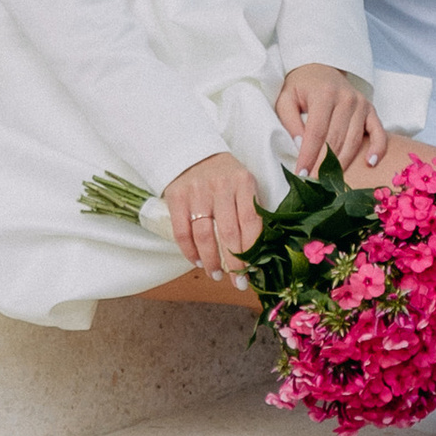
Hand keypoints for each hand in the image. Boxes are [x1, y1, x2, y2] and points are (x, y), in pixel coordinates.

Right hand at [164, 149, 262, 283]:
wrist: (193, 152)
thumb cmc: (225, 175)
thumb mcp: (243, 183)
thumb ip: (250, 209)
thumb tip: (258, 252)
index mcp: (243, 182)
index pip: (251, 222)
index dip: (252, 251)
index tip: (253, 272)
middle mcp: (221, 186)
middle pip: (228, 233)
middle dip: (234, 264)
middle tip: (238, 282)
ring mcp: (197, 191)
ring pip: (204, 236)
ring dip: (211, 261)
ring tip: (215, 274)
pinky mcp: (177, 197)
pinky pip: (182, 232)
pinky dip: (190, 252)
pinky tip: (197, 261)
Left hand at [275, 66, 387, 174]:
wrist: (320, 69)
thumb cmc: (301, 88)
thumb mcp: (286, 99)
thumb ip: (290, 122)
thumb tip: (301, 146)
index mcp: (324, 94)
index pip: (317, 132)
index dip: (309, 156)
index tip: (301, 175)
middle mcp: (346, 98)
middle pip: (336, 139)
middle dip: (324, 165)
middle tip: (315, 185)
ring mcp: (361, 104)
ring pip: (354, 140)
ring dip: (343, 163)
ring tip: (332, 182)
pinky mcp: (370, 110)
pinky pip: (378, 132)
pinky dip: (378, 148)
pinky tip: (370, 163)